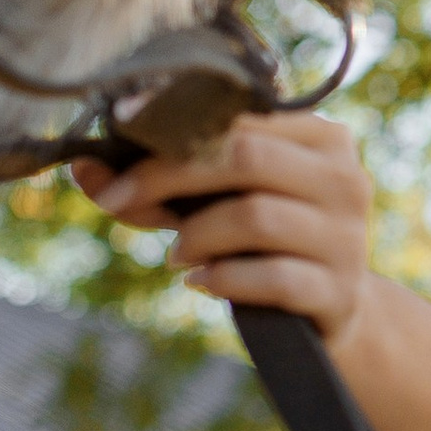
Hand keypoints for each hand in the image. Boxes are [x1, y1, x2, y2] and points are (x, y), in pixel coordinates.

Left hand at [74, 111, 373, 337]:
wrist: (335, 312)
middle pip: (246, 158)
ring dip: (196, 235)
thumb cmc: (266, 243)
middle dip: (167, 176)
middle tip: (119, 199)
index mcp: (322, 139)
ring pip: (255, 217)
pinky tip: (202, 282)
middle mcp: (344, 179)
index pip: (240, 117)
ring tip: (176, 254)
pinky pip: (273, 278)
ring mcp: (347, 238)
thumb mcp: (218, 203)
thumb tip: (83, 167)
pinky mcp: (339, 292)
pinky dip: (224, 278)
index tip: (114, 137)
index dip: (170, 127)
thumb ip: (160, 185)